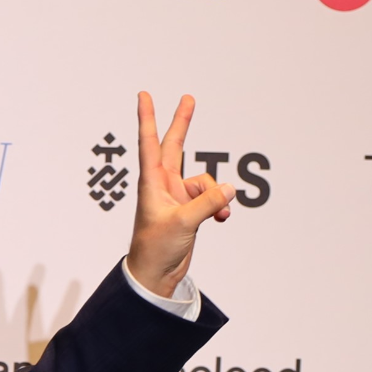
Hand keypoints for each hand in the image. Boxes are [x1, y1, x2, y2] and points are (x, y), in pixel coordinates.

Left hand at [127, 92, 234, 297]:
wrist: (156, 275)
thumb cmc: (155, 249)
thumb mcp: (182, 223)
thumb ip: (207, 203)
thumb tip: (228, 188)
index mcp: (152, 183)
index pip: (149, 142)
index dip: (148, 118)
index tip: (143, 95)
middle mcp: (162, 185)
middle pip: (175, 146)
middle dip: (183, 123)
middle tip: (188, 98)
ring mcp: (176, 196)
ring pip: (205, 181)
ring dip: (215, 195)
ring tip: (216, 214)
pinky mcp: (188, 209)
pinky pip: (211, 197)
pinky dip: (219, 205)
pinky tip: (221, 218)